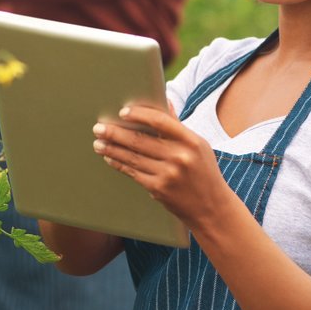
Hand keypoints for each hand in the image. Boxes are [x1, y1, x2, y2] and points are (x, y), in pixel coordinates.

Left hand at [93, 104, 233, 230]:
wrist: (211, 209)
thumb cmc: (204, 172)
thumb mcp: (198, 146)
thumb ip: (178, 126)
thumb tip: (164, 101)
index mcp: (191, 141)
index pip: (160, 121)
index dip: (139, 114)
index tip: (123, 112)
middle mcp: (180, 157)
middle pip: (140, 140)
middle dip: (115, 133)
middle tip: (98, 127)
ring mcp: (168, 174)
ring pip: (133, 157)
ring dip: (112, 149)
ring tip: (98, 142)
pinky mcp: (159, 189)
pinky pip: (133, 173)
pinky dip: (119, 164)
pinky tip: (110, 158)